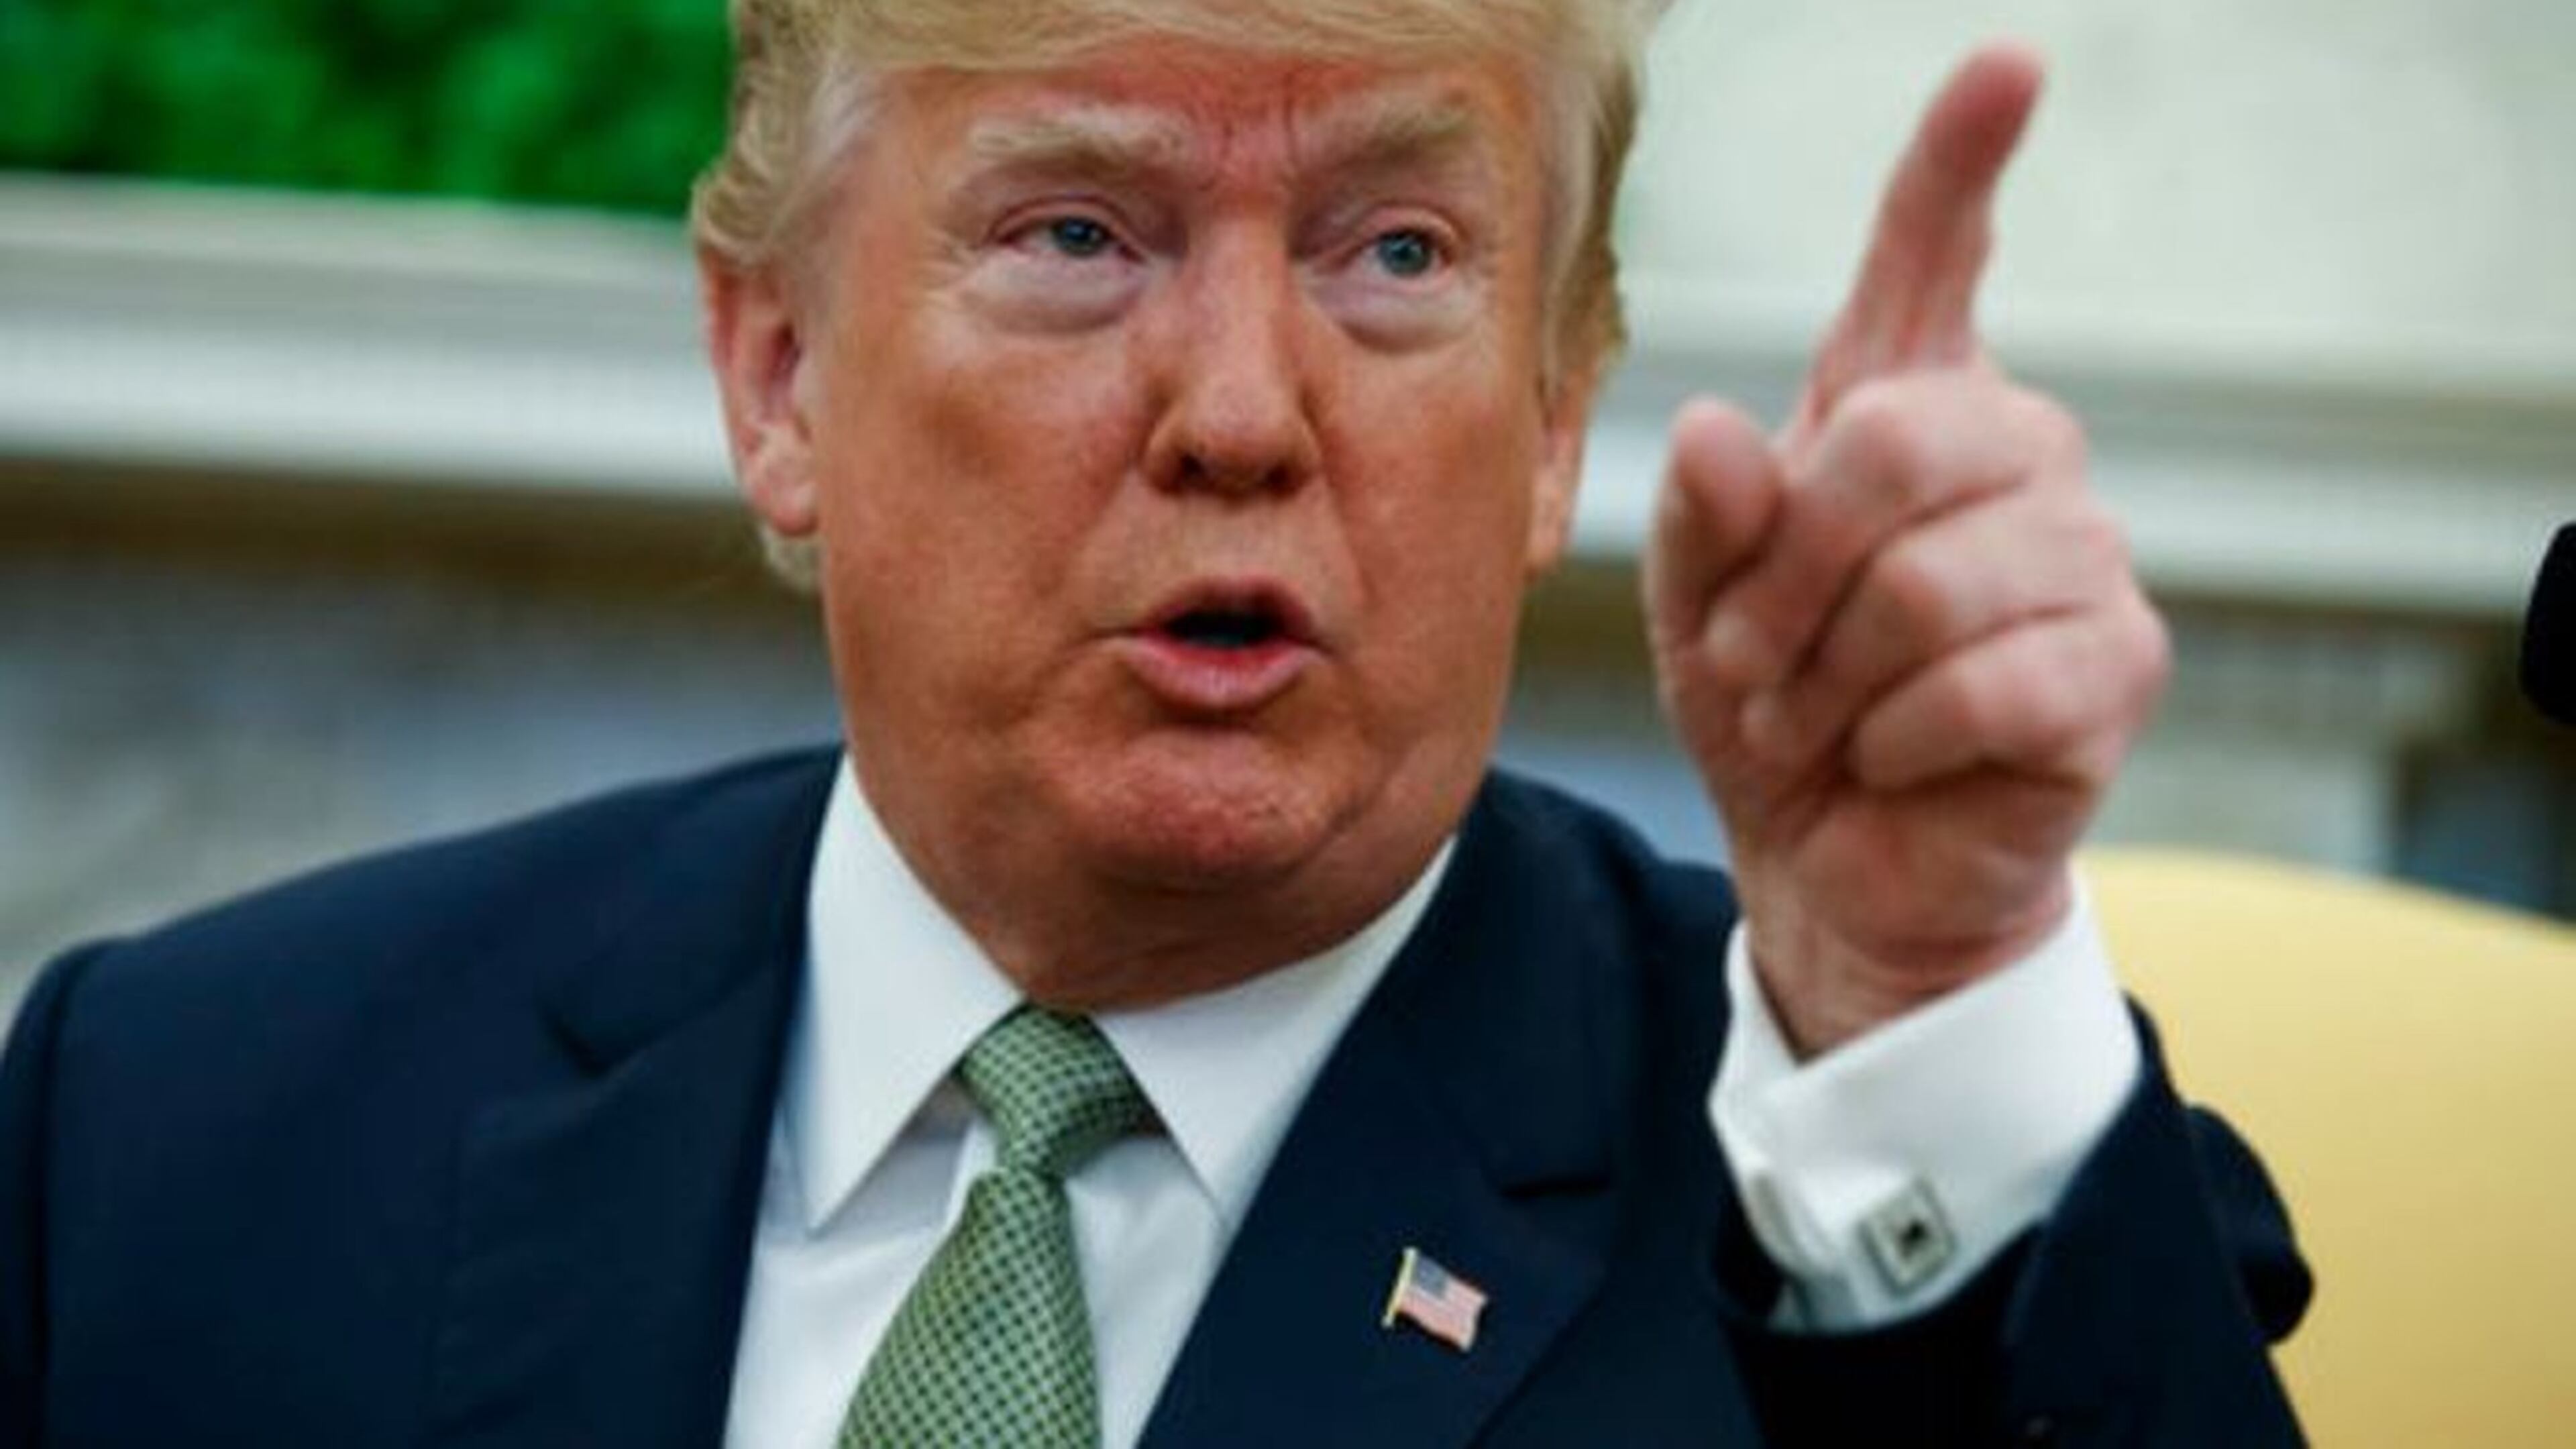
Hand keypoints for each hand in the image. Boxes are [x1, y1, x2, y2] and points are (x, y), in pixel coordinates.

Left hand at [1643, 45, 2169, 1055]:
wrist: (1835, 869)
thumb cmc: (1775, 715)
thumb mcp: (1699, 615)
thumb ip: (1710, 521)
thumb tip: (1720, 429)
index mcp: (1905, 417)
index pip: (1932, 266)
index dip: (1957, 167)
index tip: (2005, 65)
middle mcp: (2014, 458)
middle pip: (1895, 444)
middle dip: (1788, 576)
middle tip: (1749, 666)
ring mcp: (2082, 556)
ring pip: (1930, 579)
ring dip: (1828, 675)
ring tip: (1812, 722)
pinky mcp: (2115, 667)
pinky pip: (1981, 680)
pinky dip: (1894, 739)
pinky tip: (1892, 760)